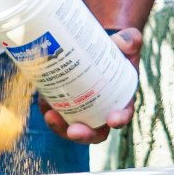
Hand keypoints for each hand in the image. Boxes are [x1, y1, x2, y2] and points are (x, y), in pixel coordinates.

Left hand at [42, 28, 141, 143]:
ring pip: (71, 127)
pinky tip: (43, 103)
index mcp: (119, 100)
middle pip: (94, 131)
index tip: (112, 120)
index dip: (118, 119)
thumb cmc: (114, 47)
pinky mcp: (62, 100)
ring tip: (51, 116)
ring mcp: (79, 108)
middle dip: (84, 134)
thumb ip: (130, 40)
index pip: (121, 114)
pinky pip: (55, 113)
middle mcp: (99, 110)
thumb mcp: (126, 41)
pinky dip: (48, 111)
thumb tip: (125, 42)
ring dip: (60, 128)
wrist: (94, 42)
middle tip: (73, 130)